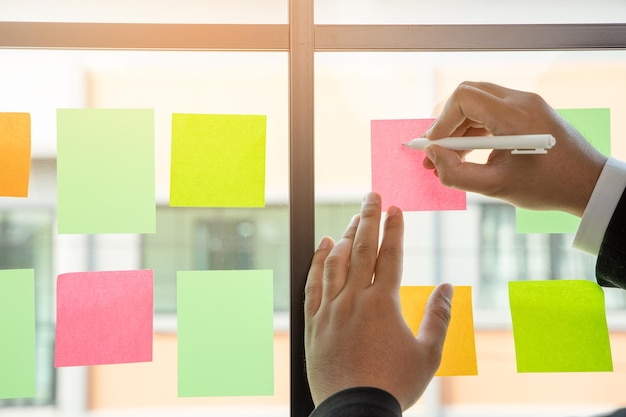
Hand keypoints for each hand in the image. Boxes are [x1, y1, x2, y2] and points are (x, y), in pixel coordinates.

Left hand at [304, 191, 453, 409]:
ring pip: (336, 262)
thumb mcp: (429, 354)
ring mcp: (330, 309)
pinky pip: (313, 284)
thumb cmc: (394, 385)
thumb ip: (439, 317)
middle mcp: (354, 300)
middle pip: (362, 249)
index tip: (396, 209)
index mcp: (383, 304)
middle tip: (372, 195)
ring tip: (354, 218)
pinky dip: (318, 261)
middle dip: (368, 218)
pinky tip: (325, 246)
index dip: (394, 229)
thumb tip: (448, 288)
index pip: (390, 255)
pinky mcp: (313, 323)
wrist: (354, 411)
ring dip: (347, 236)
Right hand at [423, 81, 606, 216]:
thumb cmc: (547, 187)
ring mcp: (525, 103)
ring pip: (477, 103)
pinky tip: (466, 152)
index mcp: (515, 116)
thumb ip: (456, 174)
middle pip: (467, 95)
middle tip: (434, 151)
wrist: (587, 184)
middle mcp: (521, 101)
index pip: (464, 97)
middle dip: (446, 123)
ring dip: (458, 128)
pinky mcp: (527, 111)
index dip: (442, 121)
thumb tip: (432, 155)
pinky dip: (473, 129)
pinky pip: (490, 111)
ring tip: (446, 158)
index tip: (434, 147)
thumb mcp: (496, 187)